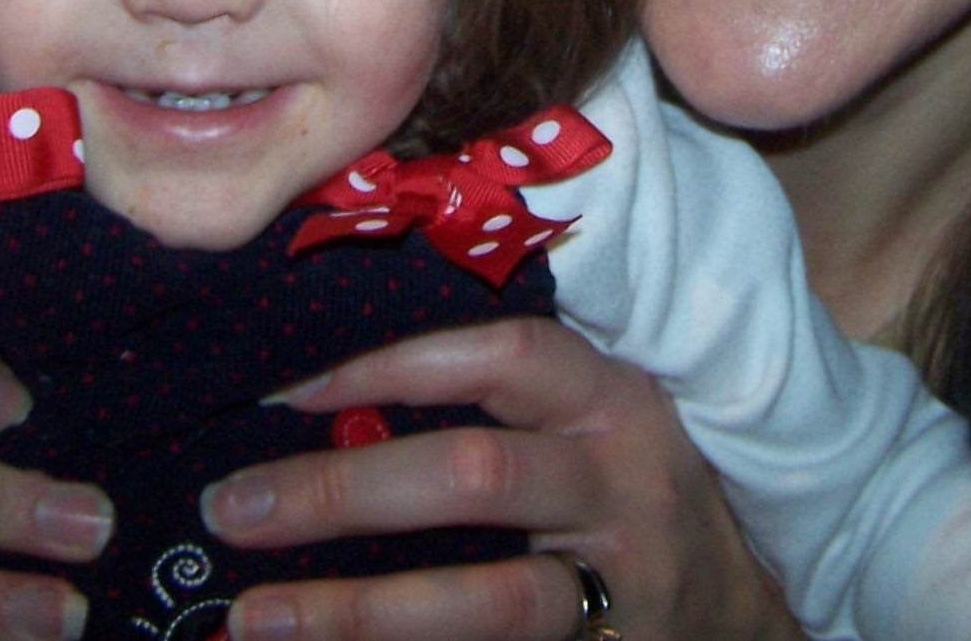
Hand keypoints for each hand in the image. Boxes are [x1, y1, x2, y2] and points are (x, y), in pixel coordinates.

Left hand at [196, 317, 804, 640]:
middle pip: (478, 474)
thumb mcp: (581, 423)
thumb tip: (313, 399)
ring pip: (488, 599)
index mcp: (609, 398)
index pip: (500, 355)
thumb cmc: (620, 487)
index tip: (283, 388)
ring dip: (359, 610)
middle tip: (235, 507)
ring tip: (255, 617)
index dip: (389, 365)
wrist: (735, 604)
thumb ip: (488, 404)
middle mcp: (621, 482)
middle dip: (344, 490)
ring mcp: (619, 583)